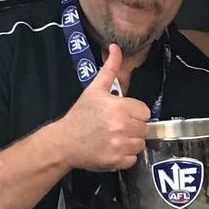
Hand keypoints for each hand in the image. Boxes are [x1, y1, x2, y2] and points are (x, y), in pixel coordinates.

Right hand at [56, 44, 149, 171]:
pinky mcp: (117, 161)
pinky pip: (133, 159)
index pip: (144, 111)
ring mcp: (120, 146)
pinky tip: (113, 149)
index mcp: (120, 107)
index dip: (134, 112)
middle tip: (117, 125)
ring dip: (131, 141)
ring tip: (115, 137)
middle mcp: (122, 127)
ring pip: (140, 144)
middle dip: (133, 126)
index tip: (122, 113)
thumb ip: (110, 68)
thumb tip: (115, 47)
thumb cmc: (80, 114)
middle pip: (144, 128)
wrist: (64, 142)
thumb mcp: (95, 88)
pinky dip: (126, 156)